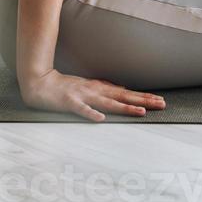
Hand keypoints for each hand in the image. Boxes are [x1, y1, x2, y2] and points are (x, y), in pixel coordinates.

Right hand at [20, 69, 166, 121]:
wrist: (39, 82)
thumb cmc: (65, 87)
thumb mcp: (89, 87)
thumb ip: (105, 90)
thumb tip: (123, 91)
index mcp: (100, 88)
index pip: (126, 93)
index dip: (144, 96)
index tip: (161, 100)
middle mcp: (95, 91)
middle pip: (123, 96)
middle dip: (143, 100)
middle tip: (162, 104)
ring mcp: (83, 96)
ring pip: (107, 102)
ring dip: (124, 107)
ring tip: (140, 111)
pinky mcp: (69, 102)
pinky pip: (81, 109)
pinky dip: (91, 113)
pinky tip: (101, 119)